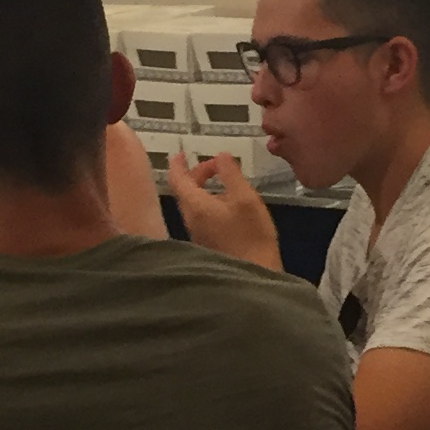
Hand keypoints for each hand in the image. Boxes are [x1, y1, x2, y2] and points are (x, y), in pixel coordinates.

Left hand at [165, 150, 281, 269]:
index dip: (178, 164)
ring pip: (193, 206)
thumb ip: (231, 175)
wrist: (253, 276)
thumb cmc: (251, 236)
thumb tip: (220, 156)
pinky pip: (201, 218)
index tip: (181, 153)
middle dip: (196, 175)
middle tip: (215, 167)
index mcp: (196, 206)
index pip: (177, 179)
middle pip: (185, 192)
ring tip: (224, 184)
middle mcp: (191, 220)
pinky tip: (228, 207)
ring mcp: (197, 235)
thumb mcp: (246, 198)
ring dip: (204, 190)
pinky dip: (209, 205)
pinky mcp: (206, 245)